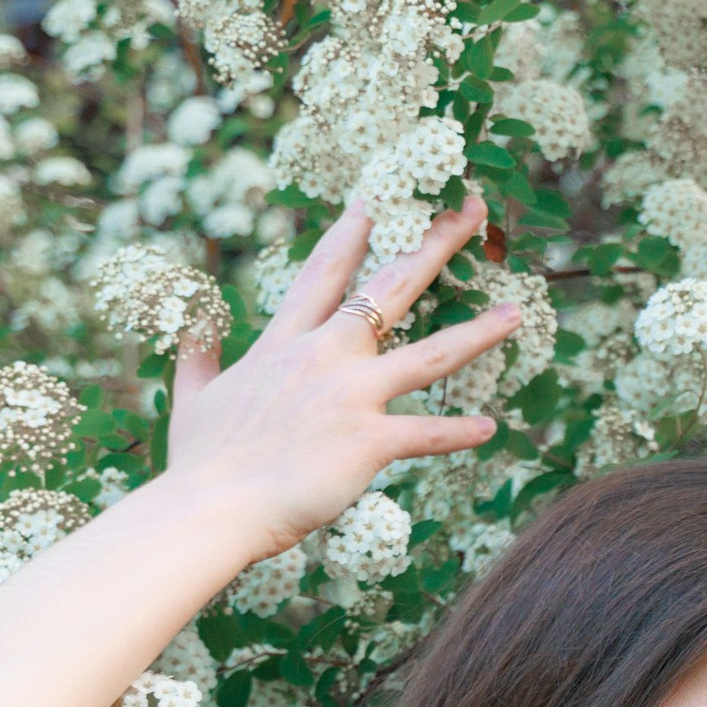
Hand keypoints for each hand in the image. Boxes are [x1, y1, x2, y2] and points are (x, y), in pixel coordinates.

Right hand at [160, 195, 520, 563]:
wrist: (207, 508)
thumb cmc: (200, 461)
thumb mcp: (193, 396)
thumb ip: (198, 354)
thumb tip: (190, 322)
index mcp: (284, 342)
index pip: (325, 272)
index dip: (353, 230)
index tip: (377, 197)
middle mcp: (323, 357)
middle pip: (390, 287)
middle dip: (435, 244)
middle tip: (471, 210)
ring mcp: (349, 396)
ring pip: (430, 354)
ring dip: (478, 332)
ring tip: (516, 312)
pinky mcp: (367, 441)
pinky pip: (427, 433)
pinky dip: (461, 432)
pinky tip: (490, 428)